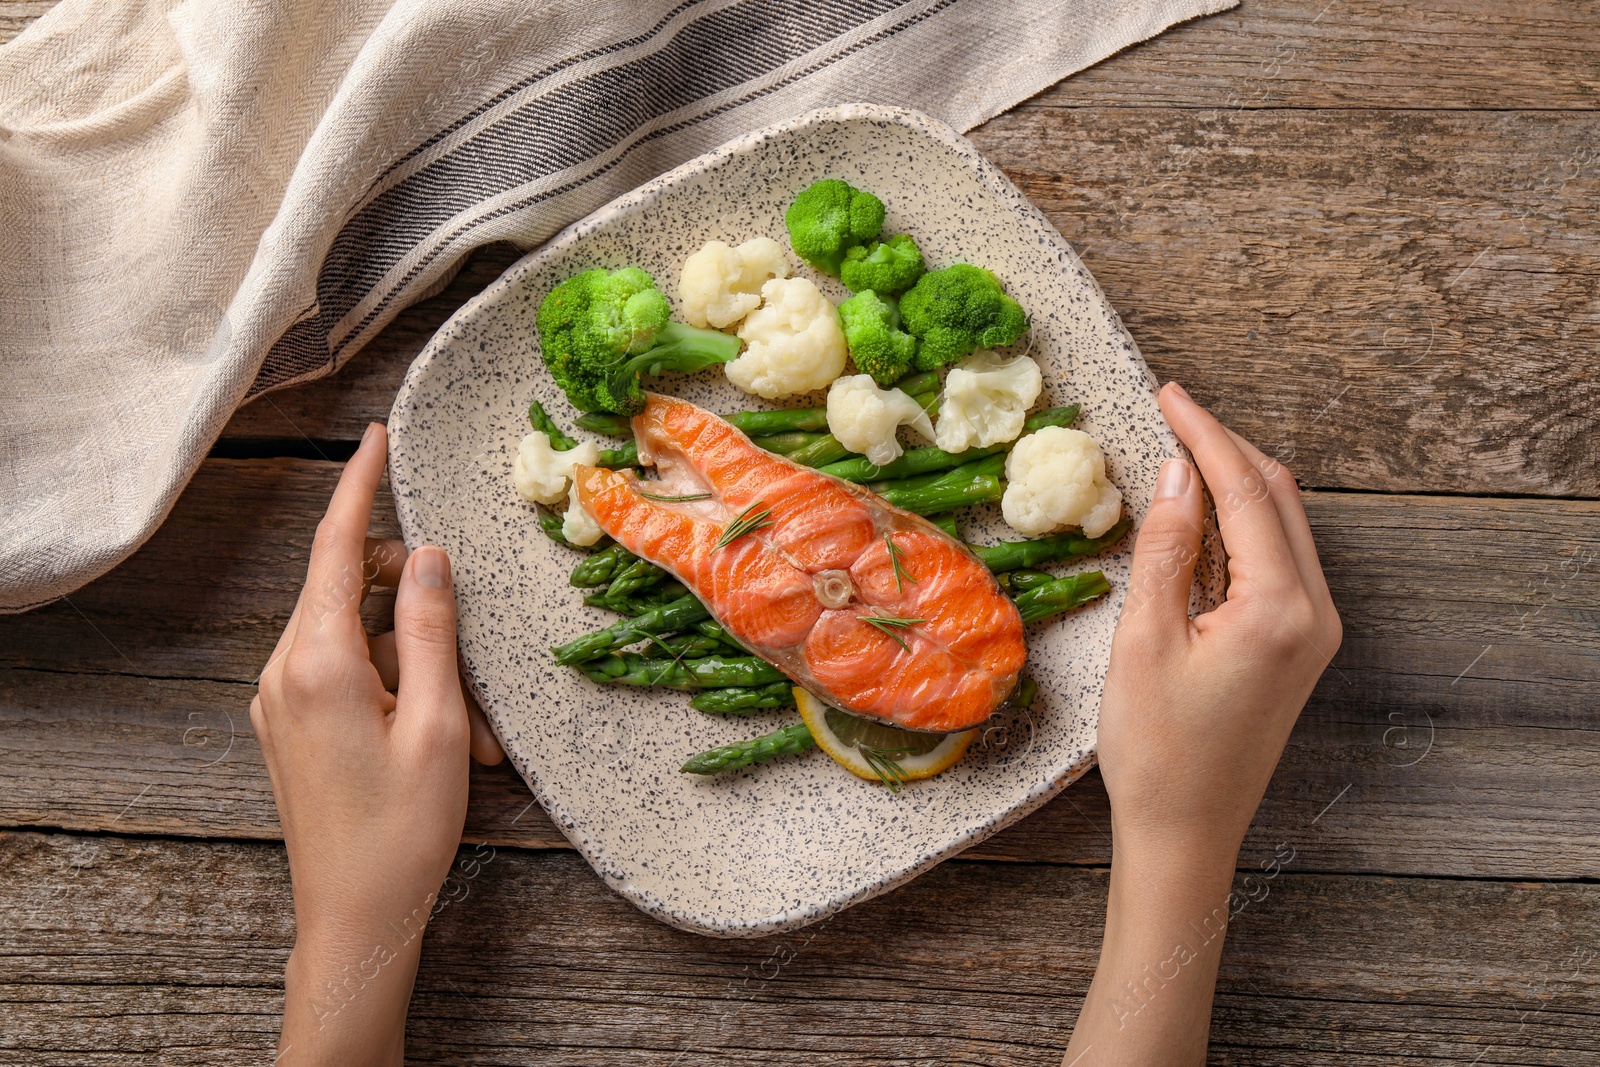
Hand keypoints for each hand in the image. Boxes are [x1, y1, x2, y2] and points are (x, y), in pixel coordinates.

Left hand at [251, 423, 503, 1065]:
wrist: (354, 916)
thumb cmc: (402, 828)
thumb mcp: (440, 722)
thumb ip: (433, 628)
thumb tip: (430, 555)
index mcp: (317, 661)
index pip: (334, 546)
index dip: (359, 485)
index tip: (376, 436)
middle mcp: (283, 671)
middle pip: (347, 586)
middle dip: (415, 599)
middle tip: (471, 651)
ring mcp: (279, 700)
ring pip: (353, 633)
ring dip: (415, 656)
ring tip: (467, 725)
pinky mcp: (288, 726)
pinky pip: (344, 671)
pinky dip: (395, 681)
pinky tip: (436, 729)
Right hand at [1065, 383, 1340, 1065]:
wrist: (1186, 831)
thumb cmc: (1156, 748)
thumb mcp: (1145, 639)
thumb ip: (1165, 547)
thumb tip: (1175, 472)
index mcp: (1280, 608)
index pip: (1246, 492)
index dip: (1204, 435)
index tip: (1167, 393)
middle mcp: (1315, 613)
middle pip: (1278, 498)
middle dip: (1226, 447)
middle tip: (1171, 411)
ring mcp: (1314, 632)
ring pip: (1282, 526)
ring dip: (1237, 482)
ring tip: (1180, 450)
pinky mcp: (1299, 648)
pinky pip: (1278, 561)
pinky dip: (1242, 525)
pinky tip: (1201, 515)